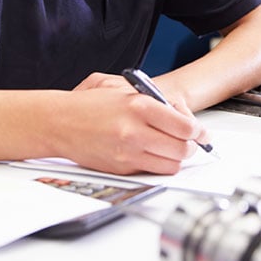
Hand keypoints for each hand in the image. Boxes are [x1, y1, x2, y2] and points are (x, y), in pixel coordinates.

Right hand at [53, 72, 208, 174]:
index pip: (184, 125)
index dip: (199, 131)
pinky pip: (153, 171)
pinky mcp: (121, 168)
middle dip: (193, 146)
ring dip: (179, 158)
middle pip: (182, 148)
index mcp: (139, 105)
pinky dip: (162, 165)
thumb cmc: (91, 104)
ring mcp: (127, 152)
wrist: (59, 123)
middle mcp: (135, 131)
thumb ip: (157, 100)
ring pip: (171, 164)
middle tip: (194, 142)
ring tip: (177, 148)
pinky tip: (159, 154)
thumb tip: (183, 114)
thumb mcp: (126, 89)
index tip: (201, 131)